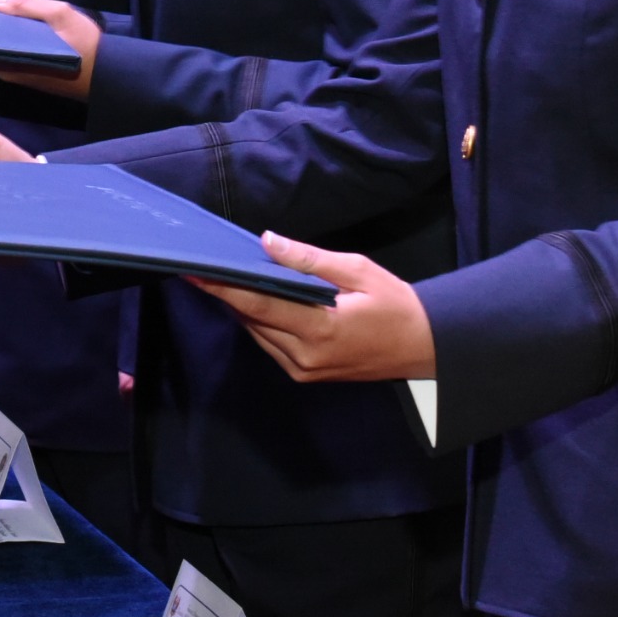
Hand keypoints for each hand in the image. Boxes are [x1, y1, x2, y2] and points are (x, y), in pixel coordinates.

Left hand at [0, 0, 96, 98]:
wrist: (109, 75)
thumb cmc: (84, 43)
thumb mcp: (59, 14)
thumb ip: (26, 5)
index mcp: (11, 60)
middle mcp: (9, 72)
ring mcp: (19, 77)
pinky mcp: (29, 78)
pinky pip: (11, 56)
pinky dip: (10, 42)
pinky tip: (13, 26)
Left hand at [187, 233, 435, 381]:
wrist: (423, 347)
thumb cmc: (394, 304)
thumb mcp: (357, 270)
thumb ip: (308, 260)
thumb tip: (266, 241)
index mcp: (320, 329)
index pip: (259, 305)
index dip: (224, 287)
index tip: (194, 270)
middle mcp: (305, 356)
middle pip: (252, 318)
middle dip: (229, 291)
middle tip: (206, 263)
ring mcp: (303, 370)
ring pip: (257, 332)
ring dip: (243, 305)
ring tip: (227, 275)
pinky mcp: (304, 375)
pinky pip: (269, 343)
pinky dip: (260, 320)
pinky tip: (255, 298)